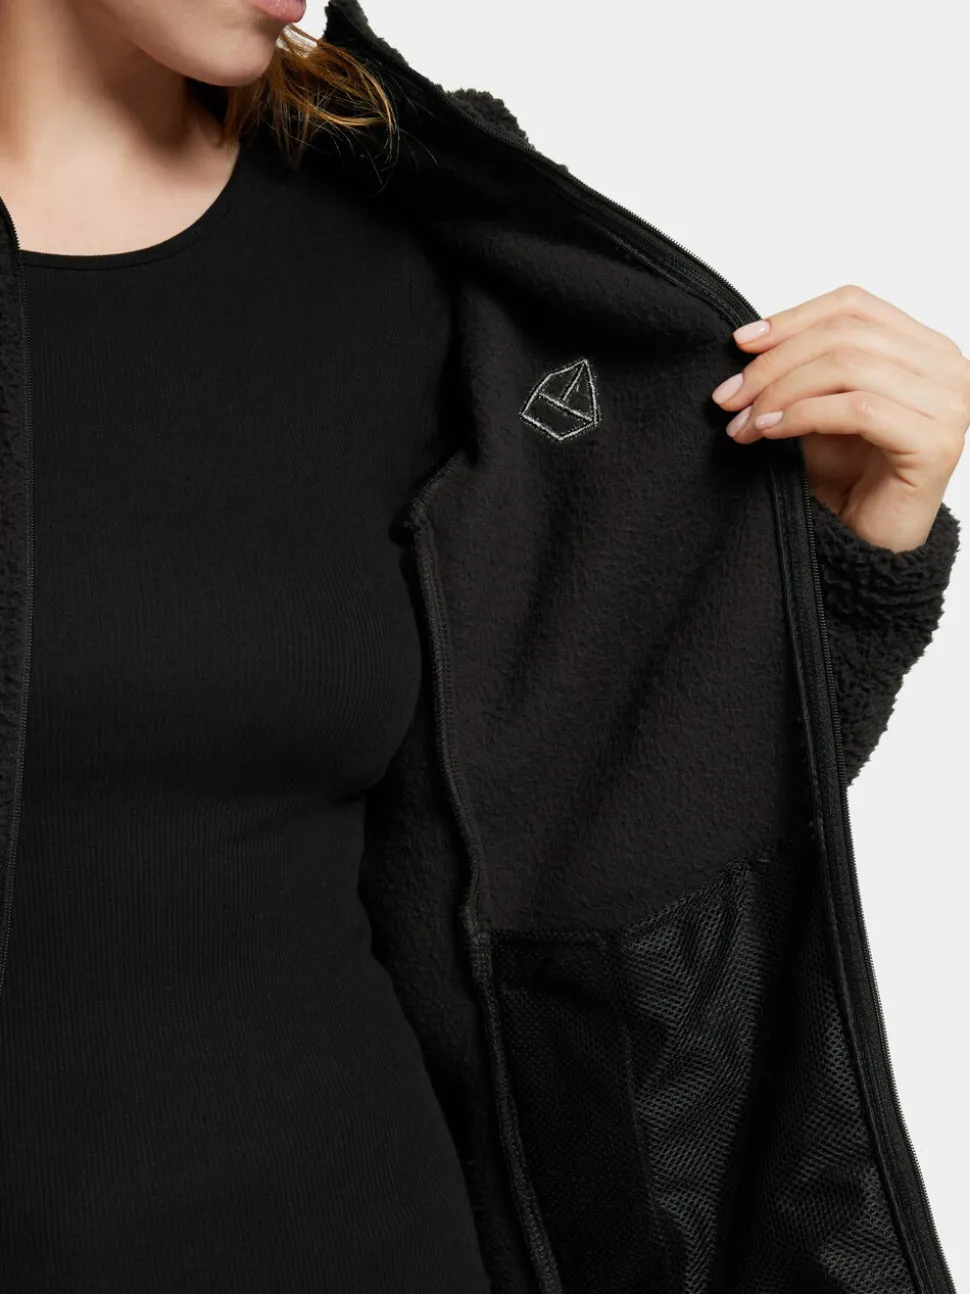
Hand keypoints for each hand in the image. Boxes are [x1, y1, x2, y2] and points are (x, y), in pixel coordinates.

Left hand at [711, 284, 969, 551]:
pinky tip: (769, 433)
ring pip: (849, 367)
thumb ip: (800, 366)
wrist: (865, 541)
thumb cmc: (846, 475)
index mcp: (922, 346)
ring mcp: (948, 403)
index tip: (740, 343)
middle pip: (845, 334)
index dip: (792, 318)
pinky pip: (858, 410)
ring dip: (781, 392)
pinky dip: (803, 417)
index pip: (854, 305)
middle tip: (729, 396)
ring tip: (744, 422)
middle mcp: (946, 366)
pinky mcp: (935, 442)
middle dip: (775, 363)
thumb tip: (747, 338)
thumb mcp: (816, 404)